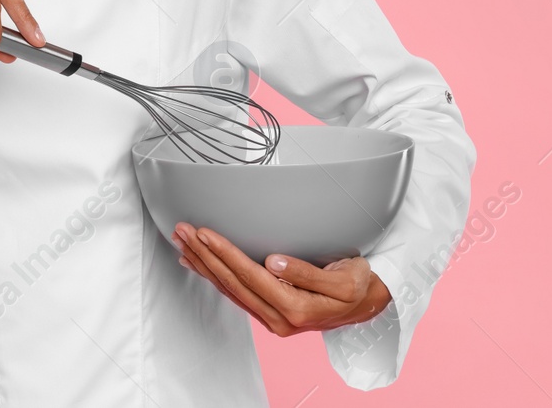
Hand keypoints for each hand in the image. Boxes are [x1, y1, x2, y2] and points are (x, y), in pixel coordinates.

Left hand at [171, 222, 391, 336]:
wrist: (368, 307)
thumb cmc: (358, 288)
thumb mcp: (342, 279)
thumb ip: (307, 272)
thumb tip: (273, 261)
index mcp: (296, 309)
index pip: (250, 276)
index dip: (225, 253)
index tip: (204, 233)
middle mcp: (279, 319)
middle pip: (232, 283)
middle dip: (204, 256)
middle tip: (183, 232)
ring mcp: (272, 319)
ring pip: (229, 290)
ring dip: (203, 265)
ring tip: (183, 243)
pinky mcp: (270, 314)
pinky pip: (236, 294)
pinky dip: (214, 277)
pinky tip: (199, 264)